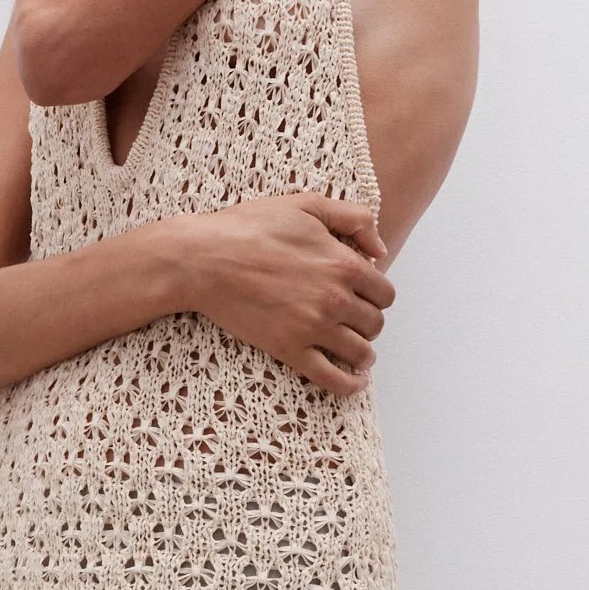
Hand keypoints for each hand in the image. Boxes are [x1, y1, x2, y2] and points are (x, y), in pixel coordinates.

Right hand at [169, 194, 393, 395]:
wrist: (204, 259)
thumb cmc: (250, 227)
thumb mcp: (306, 205)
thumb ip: (353, 218)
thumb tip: (381, 248)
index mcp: (344, 264)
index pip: (384, 293)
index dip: (376, 295)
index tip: (363, 297)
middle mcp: (335, 299)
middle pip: (375, 324)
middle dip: (368, 323)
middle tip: (354, 321)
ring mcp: (313, 327)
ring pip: (360, 352)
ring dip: (363, 354)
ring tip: (356, 352)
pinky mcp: (289, 350)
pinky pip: (332, 378)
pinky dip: (349, 385)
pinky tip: (354, 382)